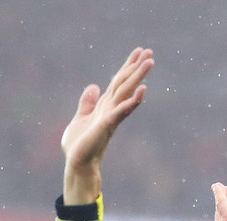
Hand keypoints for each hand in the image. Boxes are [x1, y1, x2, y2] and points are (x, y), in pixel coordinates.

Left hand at [60, 47, 152, 203]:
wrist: (77, 164)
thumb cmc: (79, 145)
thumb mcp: (80, 117)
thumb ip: (87, 103)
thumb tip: (93, 86)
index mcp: (105, 105)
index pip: (118, 81)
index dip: (128, 66)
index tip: (139, 52)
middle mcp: (111, 108)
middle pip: (125, 83)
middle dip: (137, 67)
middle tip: (149, 51)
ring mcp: (111, 116)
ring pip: (126, 92)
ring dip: (138, 77)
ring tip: (149, 62)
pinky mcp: (107, 125)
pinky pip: (122, 110)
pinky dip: (132, 100)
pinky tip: (142, 89)